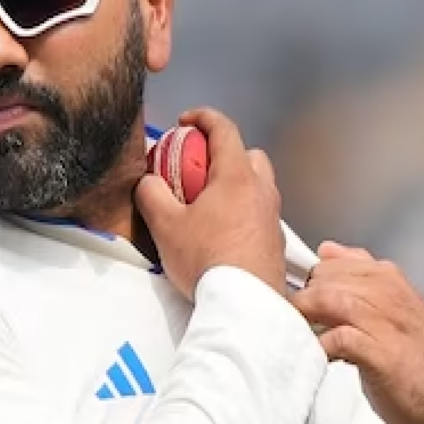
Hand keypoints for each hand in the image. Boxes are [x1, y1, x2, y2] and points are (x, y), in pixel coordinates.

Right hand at [136, 107, 286, 299]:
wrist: (245, 305)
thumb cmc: (206, 260)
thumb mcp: (165, 226)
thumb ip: (151, 194)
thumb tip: (148, 181)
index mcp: (236, 176)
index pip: (224, 129)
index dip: (203, 118)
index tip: (185, 122)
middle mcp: (261, 191)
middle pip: (248, 155)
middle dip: (224, 154)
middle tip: (197, 170)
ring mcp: (273, 217)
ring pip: (257, 185)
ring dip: (234, 184)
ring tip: (207, 205)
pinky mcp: (275, 242)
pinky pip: (259, 212)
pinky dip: (241, 211)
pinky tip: (220, 234)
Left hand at [291, 241, 423, 423]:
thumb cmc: (414, 366)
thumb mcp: (391, 312)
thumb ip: (360, 280)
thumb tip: (327, 250)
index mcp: (393, 280)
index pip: (334, 261)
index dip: (311, 283)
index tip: (304, 306)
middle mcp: (391, 293)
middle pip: (325, 278)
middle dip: (304, 299)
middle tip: (297, 326)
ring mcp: (388, 322)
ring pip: (327, 300)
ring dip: (305, 319)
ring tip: (300, 339)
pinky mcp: (382, 353)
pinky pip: (336, 337)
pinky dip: (319, 347)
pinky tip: (317, 358)